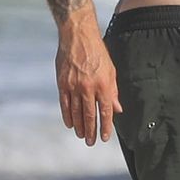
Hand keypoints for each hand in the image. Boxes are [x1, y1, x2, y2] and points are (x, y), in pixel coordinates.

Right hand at [56, 22, 120, 143]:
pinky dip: (67, 116)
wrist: (78, 37)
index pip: (105, 111)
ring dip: (79, 126)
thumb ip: (113, 92)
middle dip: (92, 130)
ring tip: (82, 135)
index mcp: (103, 85)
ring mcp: (73, 86)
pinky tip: (70, 124)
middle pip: (89, 115)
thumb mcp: (111, 71)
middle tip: (92, 142)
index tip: (105, 137)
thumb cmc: (98, 53)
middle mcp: (88, 88)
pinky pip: (64, 104)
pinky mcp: (62, 84)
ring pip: (76, 112)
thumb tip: (117, 109)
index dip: (105, 126)